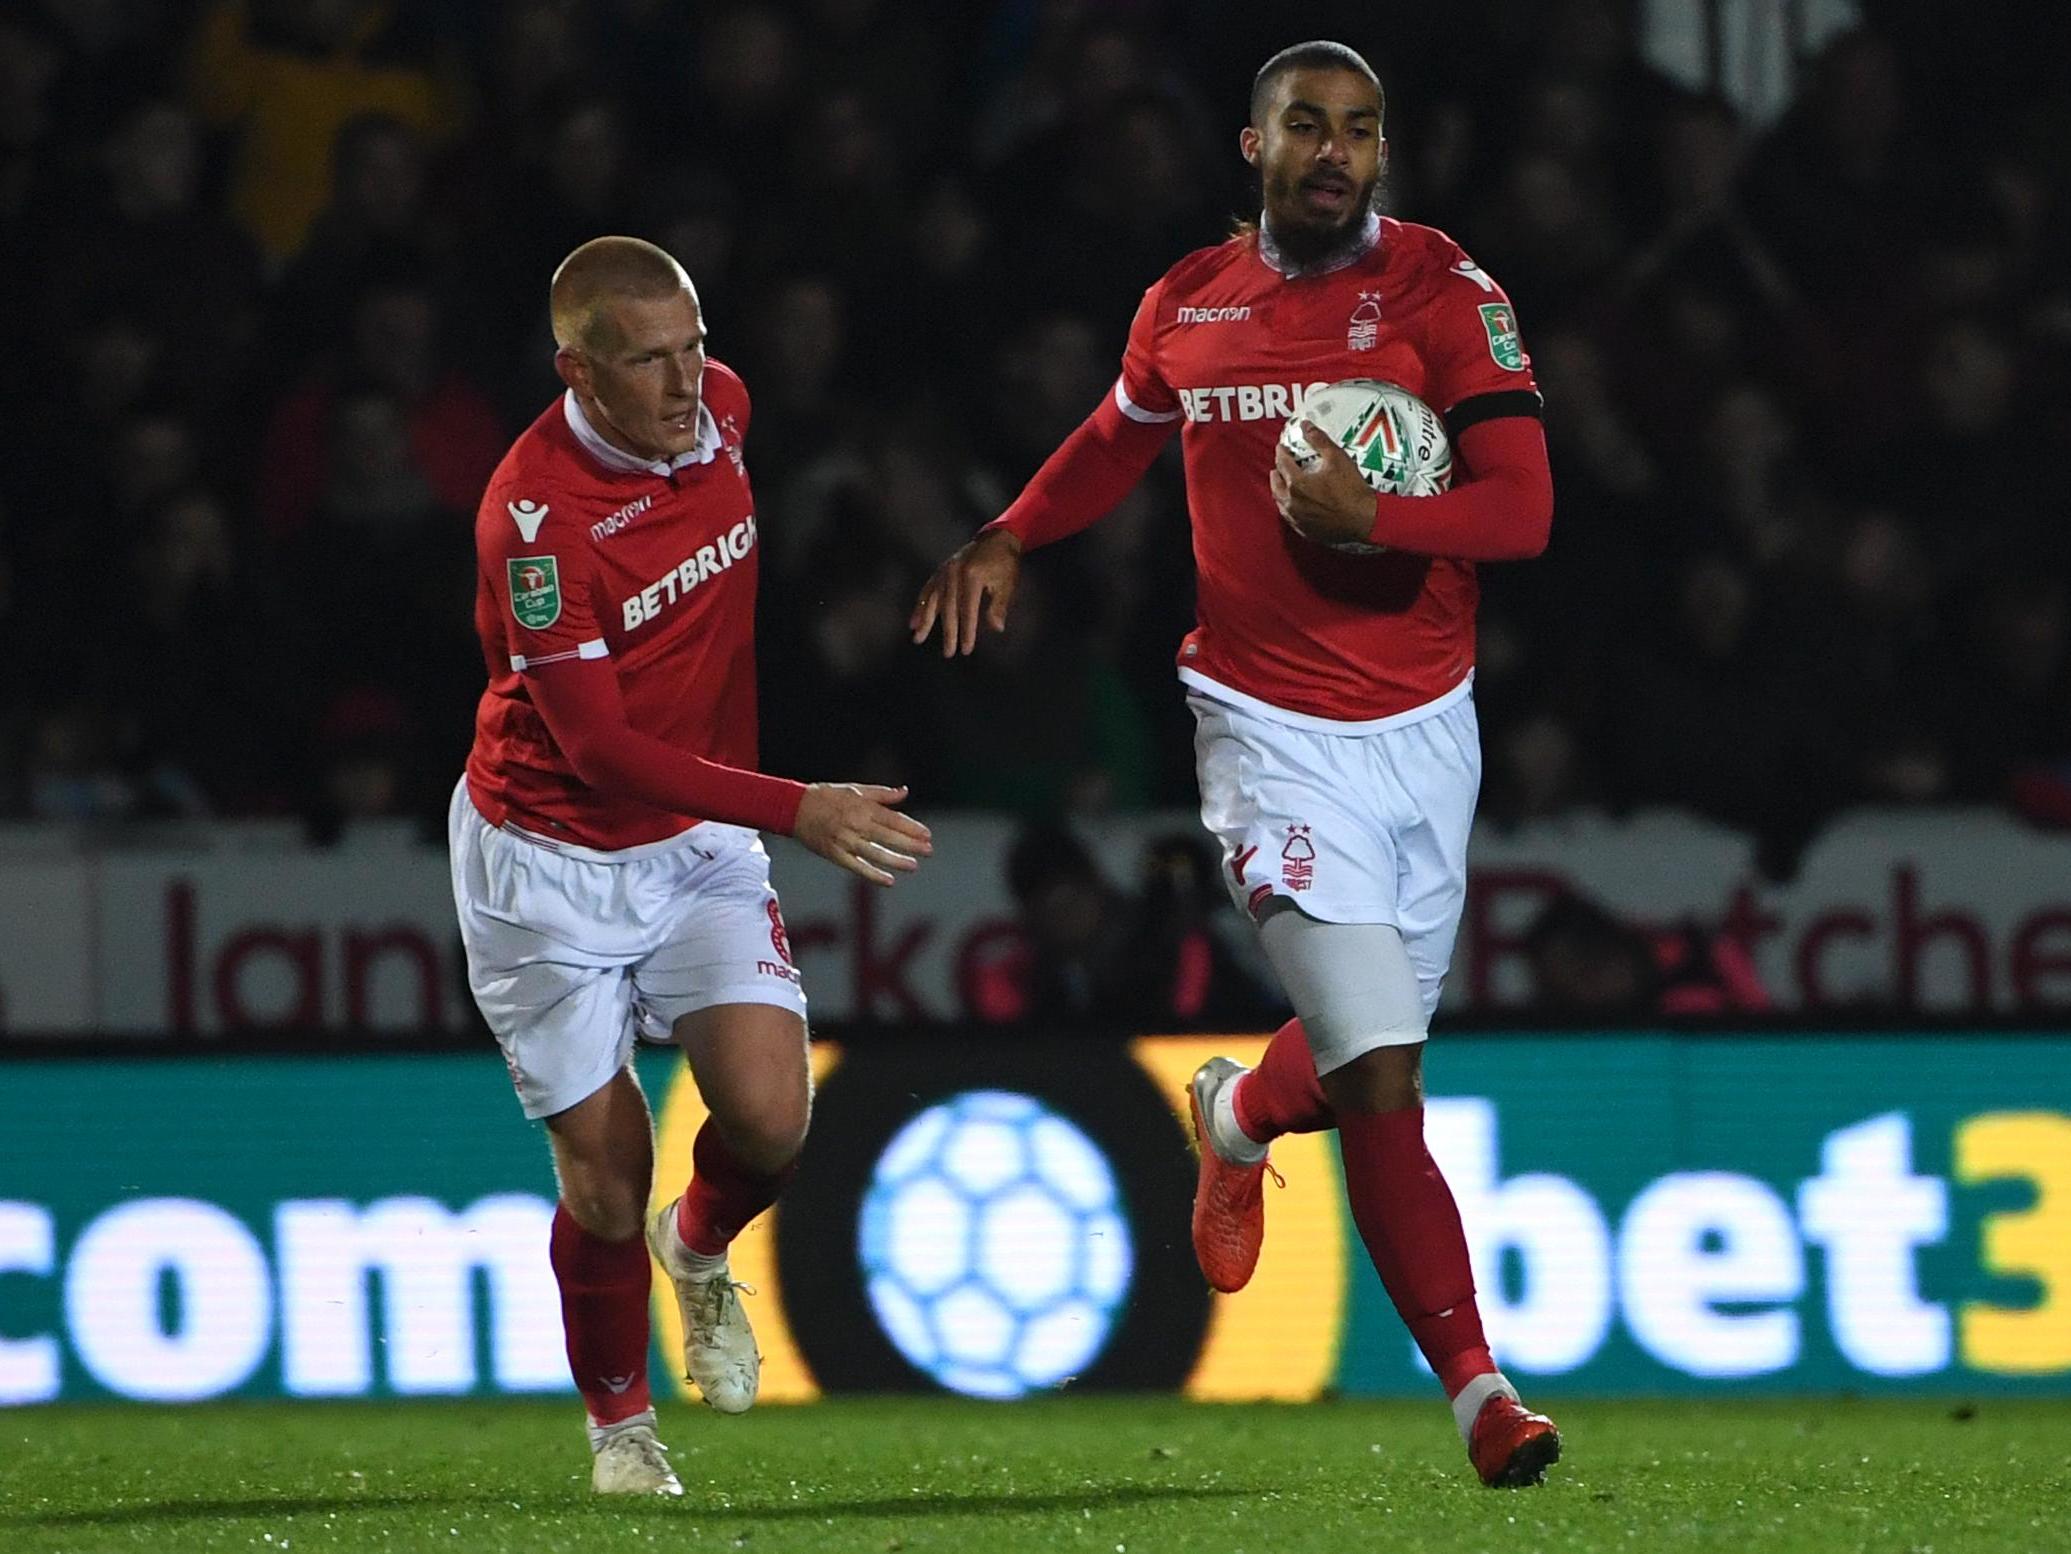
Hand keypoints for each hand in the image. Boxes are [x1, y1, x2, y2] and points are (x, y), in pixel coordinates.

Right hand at [793, 782, 932, 885]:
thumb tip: (904, 792)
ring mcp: (844, 840)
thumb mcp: (855, 789)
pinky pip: (856, 866)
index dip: (911, 827)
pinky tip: (889, 880)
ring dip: (896, 860)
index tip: (927, 835)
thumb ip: (881, 794)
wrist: (795, 808)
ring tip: (913, 866)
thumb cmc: (827, 796)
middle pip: (887, 836)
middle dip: (910, 844)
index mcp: (862, 807)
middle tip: (929, 851)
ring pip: (875, 853)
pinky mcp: (834, 854)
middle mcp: (855, 824)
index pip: (892, 819)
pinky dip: (873, 875)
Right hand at [909, 528, 1022, 656]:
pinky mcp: (940, 571)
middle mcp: (954, 573)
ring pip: (933, 600)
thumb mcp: (1008, 584)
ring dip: (926, 622)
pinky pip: (927, 590)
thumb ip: (999, 606)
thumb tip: (996, 628)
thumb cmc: (1005, 564)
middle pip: (949, 609)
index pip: (968, 610)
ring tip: (918, 639)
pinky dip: (920, 606)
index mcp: (972, 576)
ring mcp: (944, 571)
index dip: (967, 631)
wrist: (996, 538)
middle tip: (948, 653)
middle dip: (948, 633)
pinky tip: (913, 622)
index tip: (966, 650)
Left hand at [1271, 421, 1379, 547]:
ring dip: (1279, 491)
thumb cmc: (1352, 491)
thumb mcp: (1337, 458)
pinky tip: (1294, 505)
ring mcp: (1297, 519)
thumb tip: (1306, 425)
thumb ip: (1319, 440)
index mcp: (1296, 483)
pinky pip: (1290, 518)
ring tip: (1282, 484)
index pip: (1282, 463)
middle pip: (1276, 485)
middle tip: (1278, 466)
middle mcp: (1292, 502)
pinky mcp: (1305, 530)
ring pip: (1280, 503)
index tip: (1281, 448)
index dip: (1281, 453)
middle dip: (1276, 473)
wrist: (1364, 520)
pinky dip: (1289, 508)